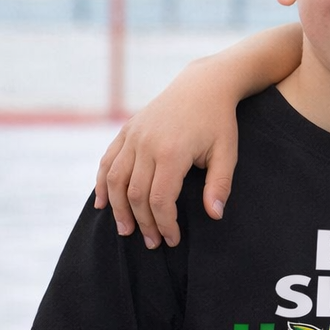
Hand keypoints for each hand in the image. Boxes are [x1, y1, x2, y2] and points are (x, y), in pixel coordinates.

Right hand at [93, 60, 240, 248]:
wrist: (203, 86)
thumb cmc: (218, 122)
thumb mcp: (227, 153)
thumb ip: (219, 185)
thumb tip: (214, 216)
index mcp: (171, 152)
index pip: (159, 199)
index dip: (164, 223)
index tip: (172, 240)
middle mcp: (146, 144)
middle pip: (135, 194)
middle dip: (143, 222)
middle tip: (152, 243)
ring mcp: (132, 136)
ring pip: (115, 180)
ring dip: (118, 209)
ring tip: (126, 230)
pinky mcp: (126, 130)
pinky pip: (107, 161)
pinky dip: (102, 184)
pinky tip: (102, 204)